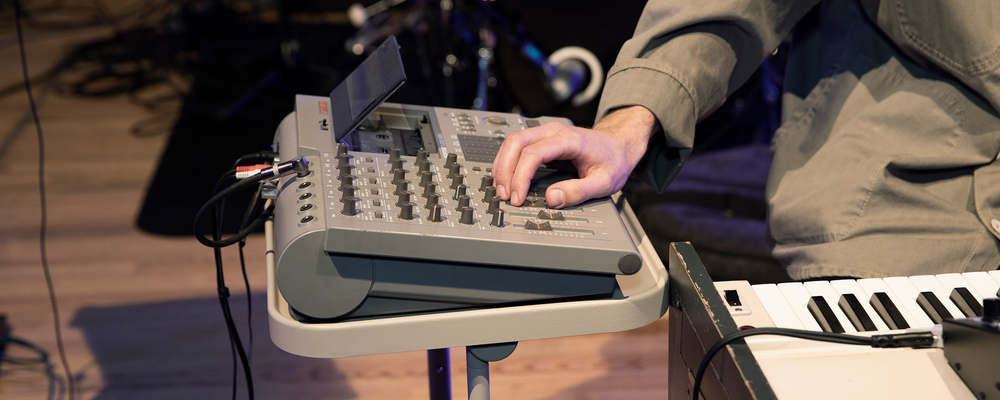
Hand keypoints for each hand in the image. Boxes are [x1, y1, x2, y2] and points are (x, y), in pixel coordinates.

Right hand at [491, 106, 657, 207]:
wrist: (620, 144)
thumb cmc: (614, 160)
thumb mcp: (604, 182)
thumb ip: (578, 192)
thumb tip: (551, 198)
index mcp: (568, 140)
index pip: (533, 154)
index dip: (520, 177)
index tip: (518, 198)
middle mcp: (553, 131)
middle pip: (516, 143)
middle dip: (505, 171)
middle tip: (504, 196)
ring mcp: (546, 132)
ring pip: (512, 142)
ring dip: (502, 166)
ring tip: (502, 190)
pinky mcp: (542, 139)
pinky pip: (517, 146)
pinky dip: (507, 162)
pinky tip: (507, 179)